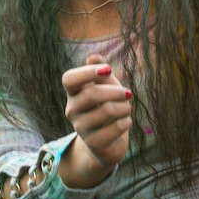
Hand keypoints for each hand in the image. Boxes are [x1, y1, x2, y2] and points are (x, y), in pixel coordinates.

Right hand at [62, 53, 132, 169]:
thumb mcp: (106, 86)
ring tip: (128, 108)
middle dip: (116, 91)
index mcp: (73, 93)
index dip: (88, 72)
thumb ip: (100, 71)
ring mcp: (80, 128)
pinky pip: (115, 128)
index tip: (109, 69)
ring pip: (107, 111)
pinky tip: (126, 122)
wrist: (107, 142)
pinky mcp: (93, 143)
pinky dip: (127, 122)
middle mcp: (72, 110)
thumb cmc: (106, 107)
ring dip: (125, 107)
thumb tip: (93, 56)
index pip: (69, 79)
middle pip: (91, 94)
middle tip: (129, 93)